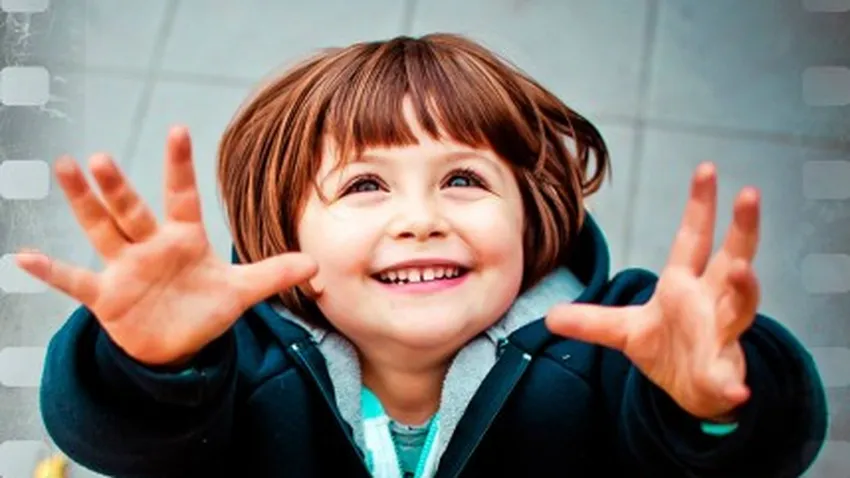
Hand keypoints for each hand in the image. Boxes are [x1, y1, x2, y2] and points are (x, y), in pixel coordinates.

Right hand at [16, 126, 317, 366]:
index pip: (181, 196)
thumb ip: (273, 275)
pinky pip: (75, 281)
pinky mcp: (106, 296)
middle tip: (101, 158)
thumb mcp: (241, 293)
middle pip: (132, 210)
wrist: (177, 344)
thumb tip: (315, 264)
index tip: (177, 131)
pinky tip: (24, 257)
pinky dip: (52, 272)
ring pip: (101, 231)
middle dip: (118, 187)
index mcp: (184, 238)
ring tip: (66, 169)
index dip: (179, 166)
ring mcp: (125, 268)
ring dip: (84, 205)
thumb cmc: (206, 309)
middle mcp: (150, 245)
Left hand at [546, 162, 759, 419]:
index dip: (699, 206)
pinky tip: (738, 391)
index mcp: (684, 286)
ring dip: (745, 291)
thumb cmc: (668, 349)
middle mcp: (710, 302)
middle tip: (749, 194)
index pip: (693, 239)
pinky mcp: (723, 375)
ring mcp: (721, 335)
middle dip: (742, 229)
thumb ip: (590, 321)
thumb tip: (549, 315)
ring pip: (740, 308)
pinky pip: (731, 380)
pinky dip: (734, 385)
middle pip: (732, 259)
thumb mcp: (623, 331)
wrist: (691, 391)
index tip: (706, 169)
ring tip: (745, 273)